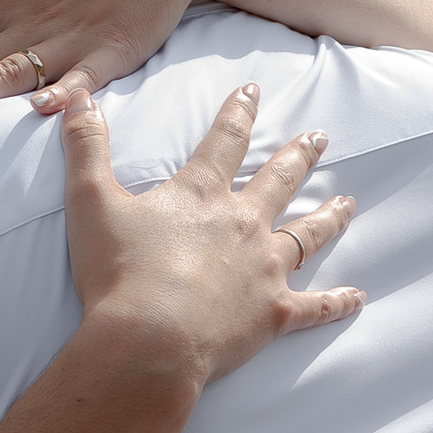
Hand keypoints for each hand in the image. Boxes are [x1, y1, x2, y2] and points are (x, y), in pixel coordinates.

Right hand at [61, 78, 360, 390]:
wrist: (149, 341)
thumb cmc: (118, 273)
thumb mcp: (90, 201)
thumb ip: (85, 147)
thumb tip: (75, 96)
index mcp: (202, 194)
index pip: (225, 140)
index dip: (238, 112)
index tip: (253, 92)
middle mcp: (243, 223)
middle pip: (279, 180)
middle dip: (299, 155)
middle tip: (320, 138)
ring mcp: (264, 268)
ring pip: (308, 234)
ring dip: (329, 216)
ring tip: (348, 203)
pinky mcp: (274, 313)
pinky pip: (315, 305)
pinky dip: (337, 302)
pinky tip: (357, 296)